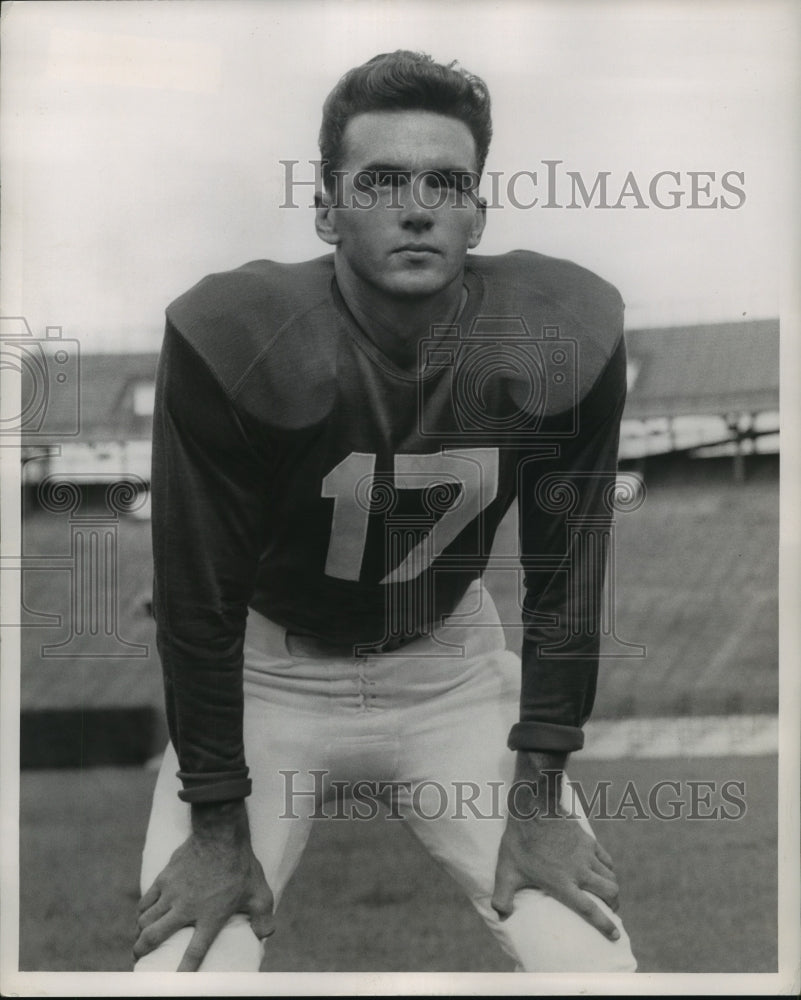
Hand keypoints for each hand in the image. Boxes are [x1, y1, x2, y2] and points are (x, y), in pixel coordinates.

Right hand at [133, 800, 274, 970]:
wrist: (220, 834)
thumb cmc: (241, 864)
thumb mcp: (260, 892)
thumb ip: (263, 916)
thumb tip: (266, 935)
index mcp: (210, 916)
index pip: (195, 951)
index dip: (184, 971)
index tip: (176, 983)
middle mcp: (186, 908)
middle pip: (155, 937)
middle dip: (142, 951)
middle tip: (138, 958)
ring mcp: (172, 893)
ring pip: (146, 919)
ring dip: (140, 933)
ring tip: (140, 940)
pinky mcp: (164, 877)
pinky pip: (146, 900)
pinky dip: (141, 911)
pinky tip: (142, 915)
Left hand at [491, 751, 620, 941]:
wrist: (532, 807)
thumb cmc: (518, 841)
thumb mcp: (506, 871)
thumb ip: (502, 897)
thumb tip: (501, 917)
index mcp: (562, 884)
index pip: (590, 910)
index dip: (605, 925)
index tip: (615, 936)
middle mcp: (579, 872)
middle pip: (610, 893)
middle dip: (614, 905)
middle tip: (612, 911)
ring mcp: (586, 854)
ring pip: (610, 876)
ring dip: (612, 888)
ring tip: (609, 894)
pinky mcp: (588, 840)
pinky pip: (606, 858)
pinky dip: (609, 868)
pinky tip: (604, 870)